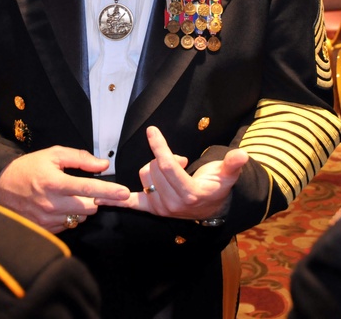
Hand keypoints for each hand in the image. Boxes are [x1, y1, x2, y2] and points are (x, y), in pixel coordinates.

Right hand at [0, 146, 130, 233]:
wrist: (2, 186)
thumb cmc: (30, 168)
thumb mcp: (53, 154)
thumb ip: (80, 158)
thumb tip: (103, 165)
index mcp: (54, 182)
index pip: (88, 188)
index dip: (109, 191)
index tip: (124, 193)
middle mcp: (51, 203)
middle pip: (89, 207)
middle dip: (94, 198)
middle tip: (87, 190)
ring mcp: (47, 219)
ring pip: (80, 218)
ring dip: (81, 208)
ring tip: (68, 196)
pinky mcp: (45, 229)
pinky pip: (68, 225)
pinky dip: (70, 216)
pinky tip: (59, 206)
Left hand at [96, 126, 249, 220]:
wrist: (212, 208)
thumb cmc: (217, 186)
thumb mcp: (228, 175)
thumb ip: (233, 165)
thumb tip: (242, 154)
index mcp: (190, 194)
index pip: (168, 166)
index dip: (160, 147)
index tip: (152, 131)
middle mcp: (173, 205)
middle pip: (155, 169)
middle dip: (165, 158)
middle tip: (181, 162)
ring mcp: (161, 209)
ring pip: (144, 176)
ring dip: (155, 167)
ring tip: (173, 171)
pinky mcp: (151, 209)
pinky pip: (131, 203)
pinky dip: (116, 201)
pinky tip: (99, 200)